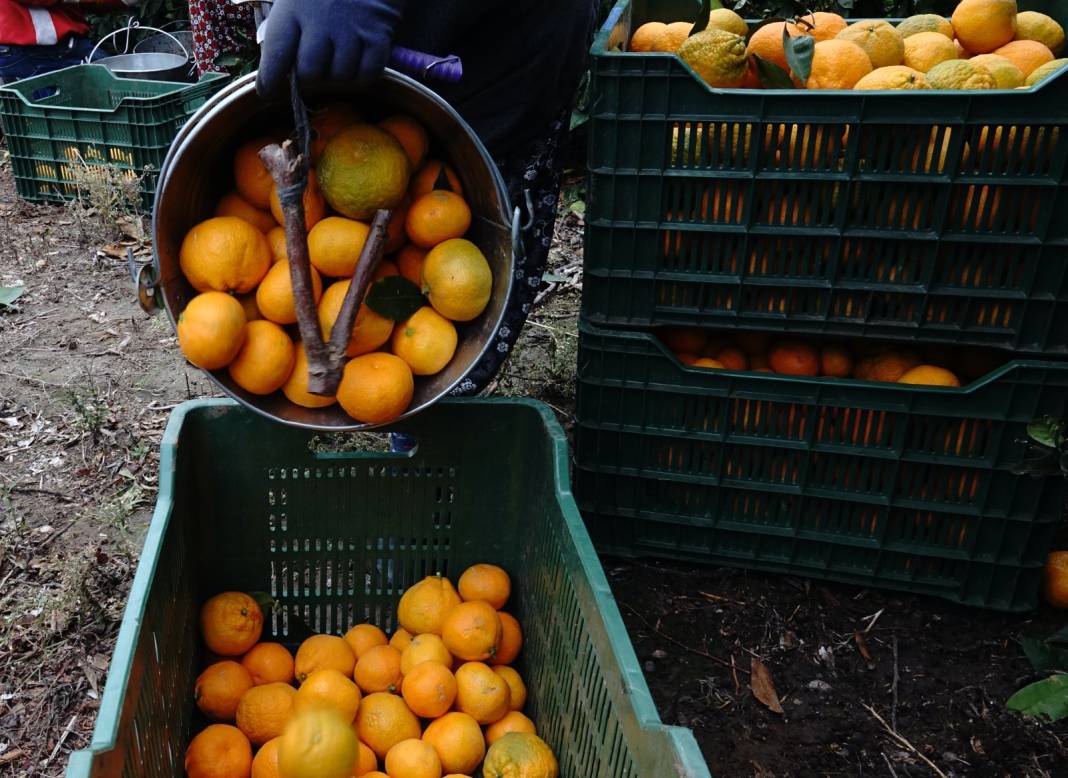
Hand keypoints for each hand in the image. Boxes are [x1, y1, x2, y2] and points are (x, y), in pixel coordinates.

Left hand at [256, 0, 404, 95]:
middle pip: (310, 73)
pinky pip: (367, 74)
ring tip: (336, 61)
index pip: (276, 54)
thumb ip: (283, 30)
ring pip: (340, 77)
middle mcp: (321, 20)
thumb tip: (274, 70)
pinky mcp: (378, 36)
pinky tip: (356, 64)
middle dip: (309, 78)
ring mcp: (352, 30)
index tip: (267, 92)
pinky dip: (361, 77)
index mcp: (293, 8)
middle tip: (312, 70)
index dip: (269, 79)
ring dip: (337, 77)